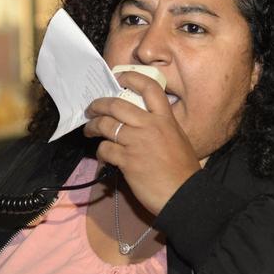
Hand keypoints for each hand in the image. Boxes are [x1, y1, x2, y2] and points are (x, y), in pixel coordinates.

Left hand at [83, 70, 200, 215]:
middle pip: (117, 105)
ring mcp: (137, 142)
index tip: (119, 78)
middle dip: (99, 105)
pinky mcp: (127, 160)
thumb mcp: (178, 139)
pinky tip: (102, 155)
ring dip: (93, 127)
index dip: (131, 78)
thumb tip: (141, 124)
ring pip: (106, 125)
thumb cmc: (184, 170)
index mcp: (166, 119)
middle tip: (92, 108)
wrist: (185, 195)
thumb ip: (161, 127)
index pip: (149, 88)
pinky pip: (105, 149)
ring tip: (89, 130)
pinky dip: (100, 152)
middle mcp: (150, 126)